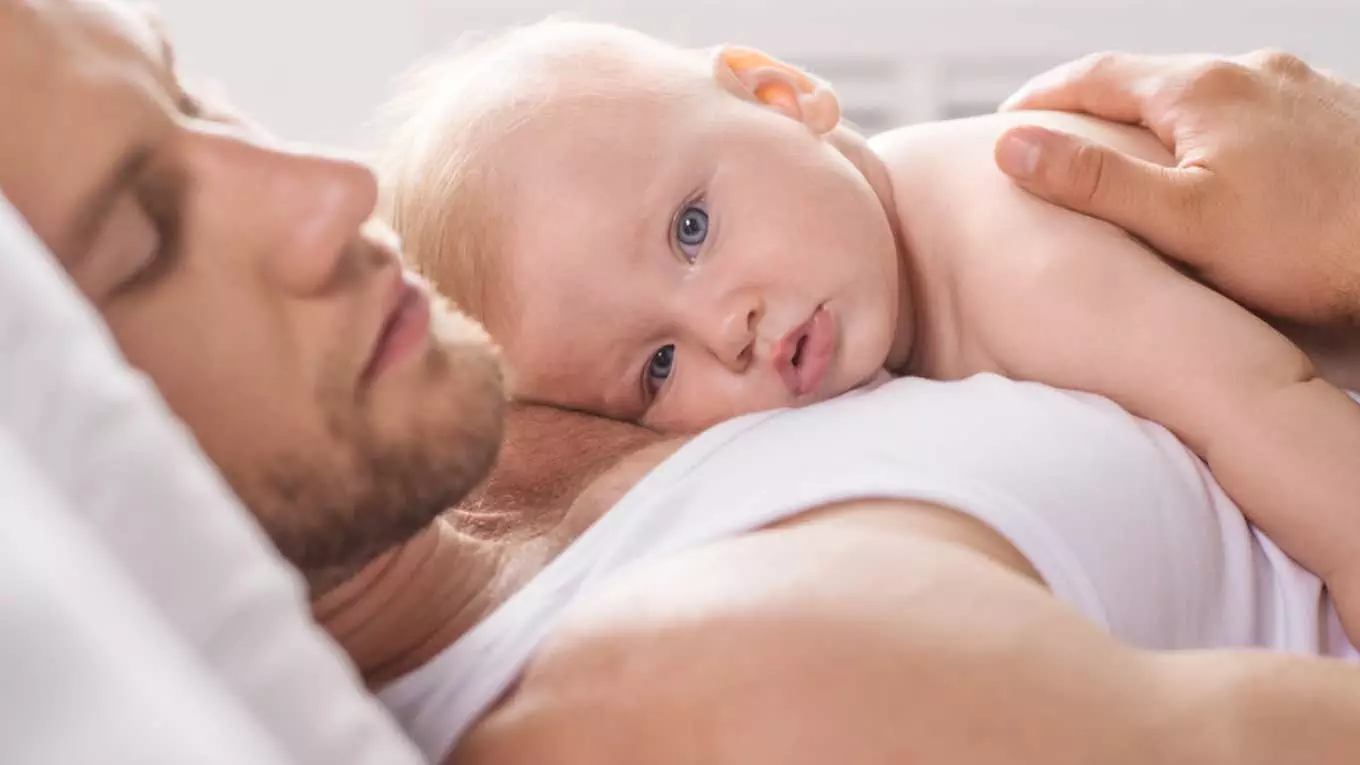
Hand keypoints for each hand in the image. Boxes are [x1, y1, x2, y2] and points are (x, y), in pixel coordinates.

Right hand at [993, 50, 1359, 324]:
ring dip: (1155, 122)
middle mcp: (1249, 71)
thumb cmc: (1310, 247)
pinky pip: (1249, 114)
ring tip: (1130, 164)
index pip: (1091, 75)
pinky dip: (1211, 136)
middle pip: (1146, 80)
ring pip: (1202, 97)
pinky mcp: (1332, 114)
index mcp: (1200, 89)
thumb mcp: (1183, 221)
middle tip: (1055, 147)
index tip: (1003, 128)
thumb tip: (1013, 147)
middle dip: (1093, 111)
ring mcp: (1296, 88)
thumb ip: (1093, 182)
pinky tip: (1216, 175)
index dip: (1038, 101)